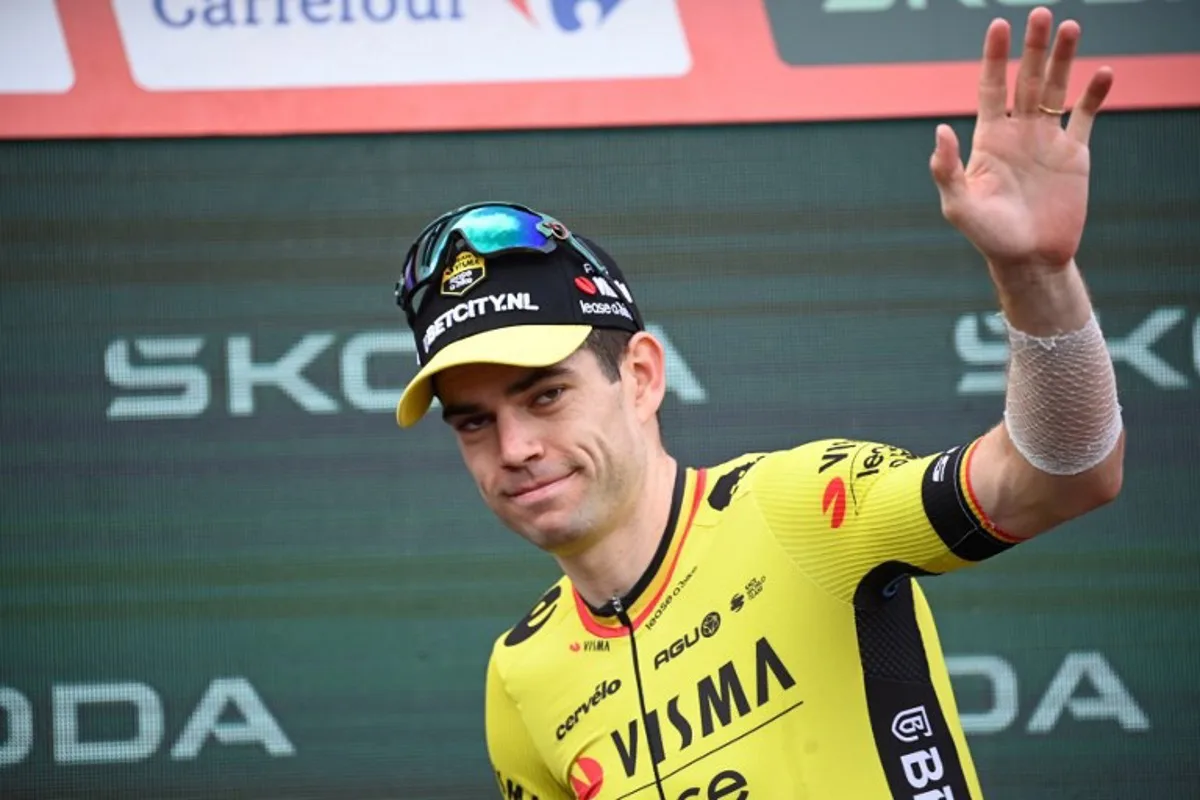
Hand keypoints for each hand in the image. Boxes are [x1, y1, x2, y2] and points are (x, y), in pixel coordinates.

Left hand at [930, 7, 1113, 271]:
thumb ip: (947, 168)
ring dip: (1064, 60)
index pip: (990, 86)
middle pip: (1026, 79)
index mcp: (988, 138)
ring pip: (1056, 90)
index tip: (998, 26)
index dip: (994, 57)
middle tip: (1040, 14)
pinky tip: (1102, 73)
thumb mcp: (958, 205)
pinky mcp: (1075, 154)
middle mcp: (1018, 132)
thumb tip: (939, 129)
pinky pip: (1085, 116)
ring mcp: (1047, 141)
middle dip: (1033, 48)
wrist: (1030, 260)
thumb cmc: (988, 236)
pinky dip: (1094, 95)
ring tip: (1071, 27)